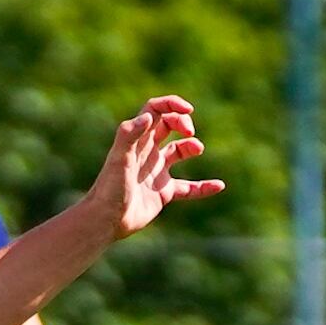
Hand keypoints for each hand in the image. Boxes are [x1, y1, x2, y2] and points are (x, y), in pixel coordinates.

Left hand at [83, 96, 223, 239]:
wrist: (106, 219)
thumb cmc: (110, 188)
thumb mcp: (119, 159)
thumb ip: (130, 134)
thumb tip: (149, 117)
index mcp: (137, 140)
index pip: (155, 112)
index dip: (172, 105)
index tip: (189, 110)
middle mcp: (147, 153)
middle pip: (168, 126)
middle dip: (182, 123)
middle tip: (189, 132)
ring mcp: (156, 172)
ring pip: (179, 152)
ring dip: (191, 147)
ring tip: (197, 149)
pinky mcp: (163, 192)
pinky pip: (188, 188)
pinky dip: (203, 187)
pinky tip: (219, 186)